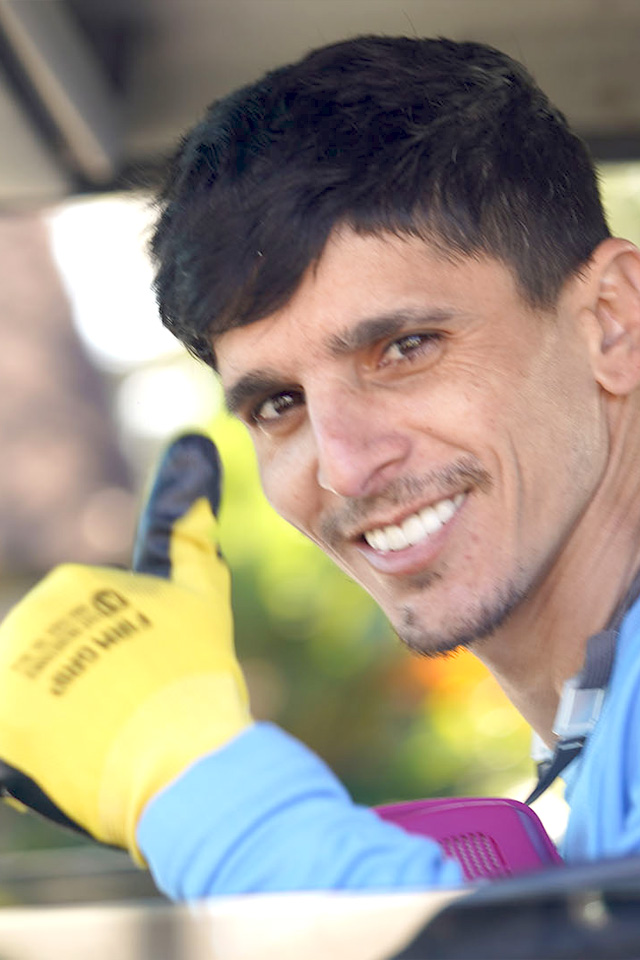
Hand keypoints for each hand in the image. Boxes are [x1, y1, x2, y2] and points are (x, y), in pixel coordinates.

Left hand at [0, 434, 250, 859]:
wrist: (184, 756)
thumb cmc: (197, 675)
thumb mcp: (203, 596)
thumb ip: (192, 535)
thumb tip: (196, 446)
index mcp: (74, 584)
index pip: (89, 626)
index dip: (122, 664)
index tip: (148, 687)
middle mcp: (29, 619)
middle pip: (56, 662)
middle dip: (85, 691)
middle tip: (130, 718)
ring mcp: (12, 674)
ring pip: (34, 702)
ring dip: (60, 727)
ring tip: (105, 747)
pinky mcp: (2, 726)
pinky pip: (13, 744)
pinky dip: (35, 760)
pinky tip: (70, 769)